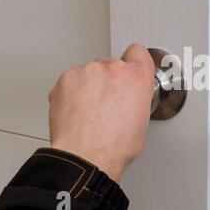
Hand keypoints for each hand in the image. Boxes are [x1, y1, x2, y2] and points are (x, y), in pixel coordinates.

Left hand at [49, 43, 154, 181]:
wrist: (86, 156)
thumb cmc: (115, 146)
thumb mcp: (142, 120)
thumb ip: (137, 97)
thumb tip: (129, 98)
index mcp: (137, 78)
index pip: (138, 52)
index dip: (134, 61)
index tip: (129, 68)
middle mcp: (114, 69)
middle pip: (112, 64)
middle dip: (110, 80)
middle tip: (107, 103)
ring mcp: (88, 72)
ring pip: (90, 72)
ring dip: (90, 86)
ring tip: (90, 112)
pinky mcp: (66, 79)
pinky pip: (72, 80)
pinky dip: (73, 92)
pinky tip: (78, 111)